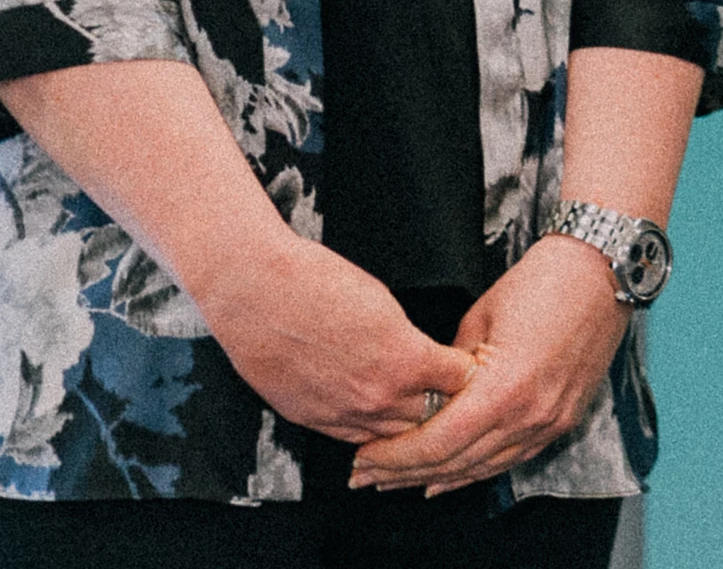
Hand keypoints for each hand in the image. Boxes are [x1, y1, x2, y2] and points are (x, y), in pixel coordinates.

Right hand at [187, 228, 473, 444]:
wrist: (257, 292)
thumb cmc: (316, 283)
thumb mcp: (385, 302)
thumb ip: (408, 339)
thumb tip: (420, 353)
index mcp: (406, 362)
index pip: (460, 382)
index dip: (465, 371)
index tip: (465, 366)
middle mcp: (377, 397)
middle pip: (431, 416)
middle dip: (442, 402)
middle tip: (444, 391)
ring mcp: (343, 414)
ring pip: (393, 436)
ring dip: (404, 422)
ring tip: (410, 405)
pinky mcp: (311, 420)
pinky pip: (353, 439)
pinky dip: (368, 430)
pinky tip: (373, 416)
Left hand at [349, 239, 628, 495]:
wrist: (600, 270)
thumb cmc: (542, 282)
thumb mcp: (478, 319)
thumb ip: (449, 368)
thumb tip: (427, 397)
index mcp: (503, 389)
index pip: (436, 443)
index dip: (394, 457)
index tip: (363, 459)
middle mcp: (530, 416)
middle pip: (455, 463)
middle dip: (405, 473)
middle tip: (366, 476)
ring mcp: (551, 421)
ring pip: (483, 469)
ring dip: (438, 478)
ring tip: (399, 482)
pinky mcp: (563, 419)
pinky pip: (512, 459)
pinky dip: (478, 471)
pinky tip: (451, 478)